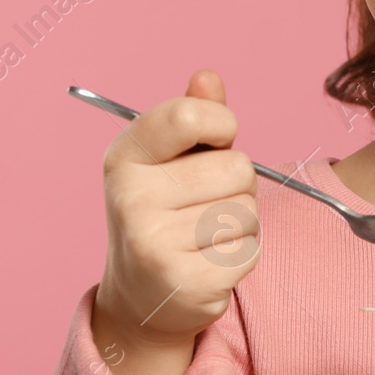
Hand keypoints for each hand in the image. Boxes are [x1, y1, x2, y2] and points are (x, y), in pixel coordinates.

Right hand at [92, 69, 259, 361]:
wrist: (143, 297)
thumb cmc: (166, 213)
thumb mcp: (170, 159)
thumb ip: (193, 117)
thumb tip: (207, 77)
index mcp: (125, 157)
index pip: (188, 115)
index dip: (221, 123)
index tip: (217, 140)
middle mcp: (130, 199)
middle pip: (237, 168)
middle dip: (236, 186)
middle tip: (204, 204)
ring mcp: (153, 244)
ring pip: (248, 211)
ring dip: (241, 223)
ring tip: (204, 235)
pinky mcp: (184, 283)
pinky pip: (249, 249)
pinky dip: (241, 255)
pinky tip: (208, 263)